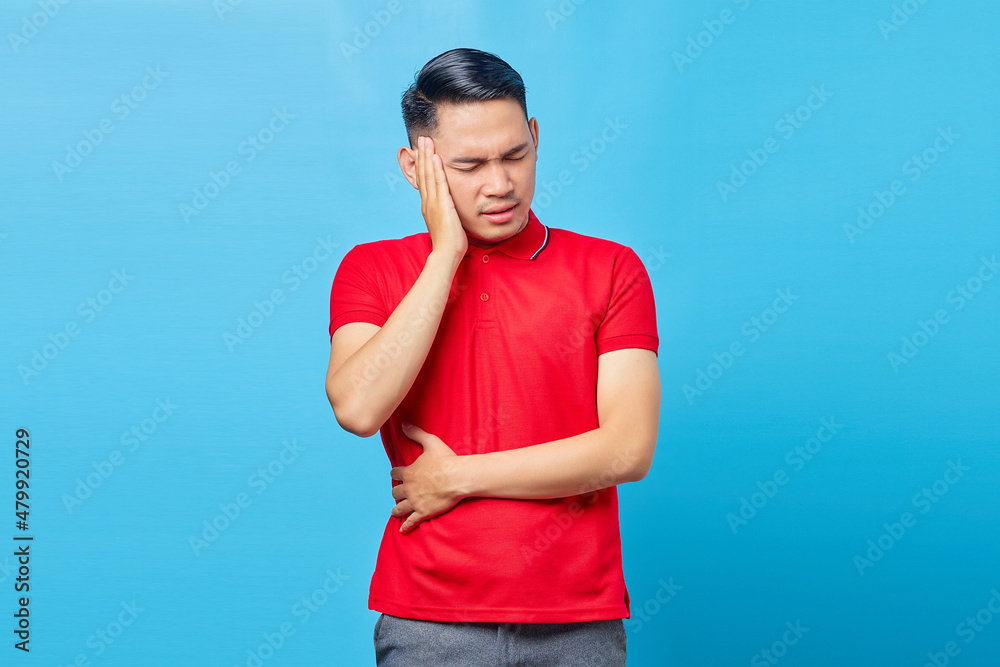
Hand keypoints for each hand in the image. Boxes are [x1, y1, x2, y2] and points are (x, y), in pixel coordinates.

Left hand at [389, 421, 464, 532]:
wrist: (458, 478)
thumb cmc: (446, 460)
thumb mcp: (430, 442)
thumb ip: (416, 433)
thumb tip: (404, 423)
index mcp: (408, 472)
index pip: (395, 473)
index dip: (396, 474)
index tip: (397, 475)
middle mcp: (408, 488)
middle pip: (395, 492)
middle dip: (396, 492)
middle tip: (398, 493)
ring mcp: (415, 501)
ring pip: (399, 508)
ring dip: (396, 509)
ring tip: (395, 512)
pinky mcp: (423, 512)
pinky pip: (411, 521)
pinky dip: (406, 526)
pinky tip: (403, 530)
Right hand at [415, 135, 466, 257]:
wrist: (446, 253)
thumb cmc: (449, 242)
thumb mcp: (446, 222)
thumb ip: (446, 212)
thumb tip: (449, 208)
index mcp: (428, 205)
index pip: (424, 180)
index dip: (423, 164)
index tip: (423, 150)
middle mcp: (427, 202)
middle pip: (423, 173)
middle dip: (422, 155)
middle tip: (422, 138)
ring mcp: (433, 203)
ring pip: (428, 175)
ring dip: (427, 156)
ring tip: (426, 141)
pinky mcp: (442, 205)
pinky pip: (439, 183)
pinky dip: (436, 169)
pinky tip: (435, 157)